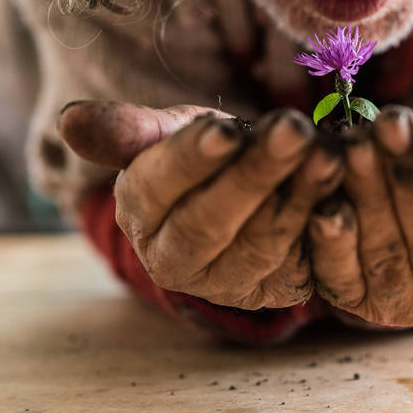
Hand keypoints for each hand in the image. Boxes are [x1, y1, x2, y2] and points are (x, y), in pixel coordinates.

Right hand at [59, 102, 343, 308]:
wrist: (251, 195)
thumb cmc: (207, 156)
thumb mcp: (170, 133)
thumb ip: (129, 130)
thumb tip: (69, 120)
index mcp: (140, 213)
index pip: (160, 186)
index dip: (193, 159)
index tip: (226, 130)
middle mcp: (175, 259)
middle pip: (212, 220)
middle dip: (256, 173)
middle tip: (294, 131)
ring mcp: (227, 283)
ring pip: (262, 243)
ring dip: (299, 195)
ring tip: (328, 152)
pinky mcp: (275, 292)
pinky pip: (302, 262)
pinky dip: (324, 225)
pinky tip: (343, 190)